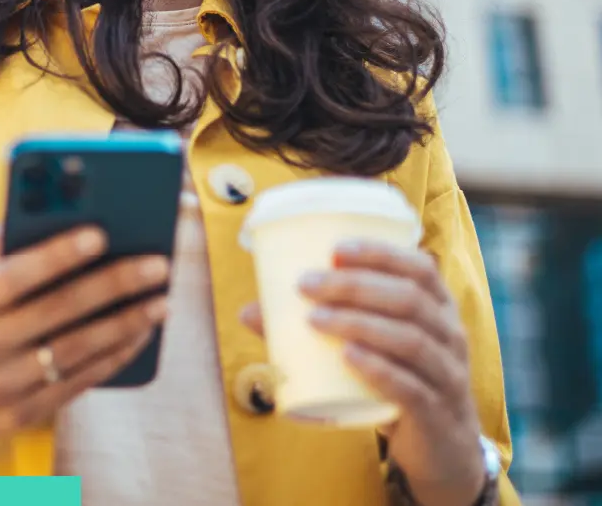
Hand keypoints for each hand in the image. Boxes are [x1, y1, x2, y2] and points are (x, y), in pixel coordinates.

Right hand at [0, 222, 167, 474]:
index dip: (57, 255)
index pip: (11, 276)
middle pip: (54, 312)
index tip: (101, 233)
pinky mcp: (20, 416)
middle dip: (112, 284)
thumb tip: (28, 210)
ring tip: (161, 299)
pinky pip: (78, 382)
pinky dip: (115, 356)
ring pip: (74, 351)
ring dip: (125, 323)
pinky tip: (141, 333)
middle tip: (156, 264)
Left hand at [240, 241, 485, 505]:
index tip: (335, 248)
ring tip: (314, 319)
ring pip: (409, 340)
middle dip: (354, 286)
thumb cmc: (398, 380)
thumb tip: (248, 311)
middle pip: (408, 299)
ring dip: (358, 323)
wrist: (441, 451)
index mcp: (438, 308)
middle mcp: (450, 336)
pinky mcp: (436, 415)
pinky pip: (411, 387)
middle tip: (306, 285)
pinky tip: (348, 357)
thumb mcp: (370, 346)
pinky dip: (378, 369)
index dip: (380, 253)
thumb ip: (313, 327)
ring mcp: (447, 376)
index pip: (419, 268)